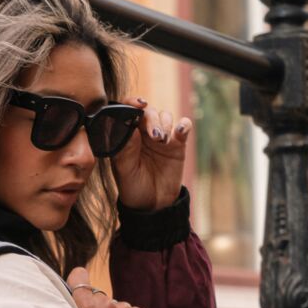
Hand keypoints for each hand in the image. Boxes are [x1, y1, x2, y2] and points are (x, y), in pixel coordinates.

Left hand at [112, 97, 189, 213]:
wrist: (153, 204)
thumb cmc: (133, 187)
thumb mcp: (124, 170)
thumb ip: (125, 149)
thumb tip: (128, 125)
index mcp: (126, 137)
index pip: (128, 112)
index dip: (132, 103)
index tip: (138, 105)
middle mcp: (142, 133)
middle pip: (149, 112)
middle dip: (152, 120)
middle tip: (154, 136)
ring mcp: (161, 137)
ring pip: (165, 116)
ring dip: (165, 124)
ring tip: (162, 141)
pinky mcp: (178, 143)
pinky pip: (183, 126)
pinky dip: (183, 125)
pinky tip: (180, 131)